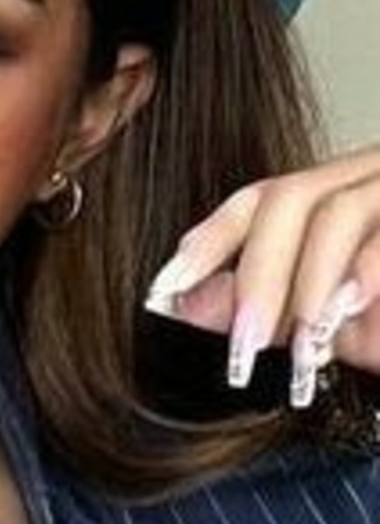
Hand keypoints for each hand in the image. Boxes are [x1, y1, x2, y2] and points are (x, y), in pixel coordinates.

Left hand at [143, 143, 379, 407]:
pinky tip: (347, 315)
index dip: (208, 239)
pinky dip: (364, 274)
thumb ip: (271, 305)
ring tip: (301, 347)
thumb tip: (188, 305)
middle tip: (241, 348)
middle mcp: (369, 175)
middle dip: (256, 275)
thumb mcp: (337, 318)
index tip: (163, 287)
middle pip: (288, 200)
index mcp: (338, 192)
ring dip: (309, 285)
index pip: (259, 199)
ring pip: (337, 212)